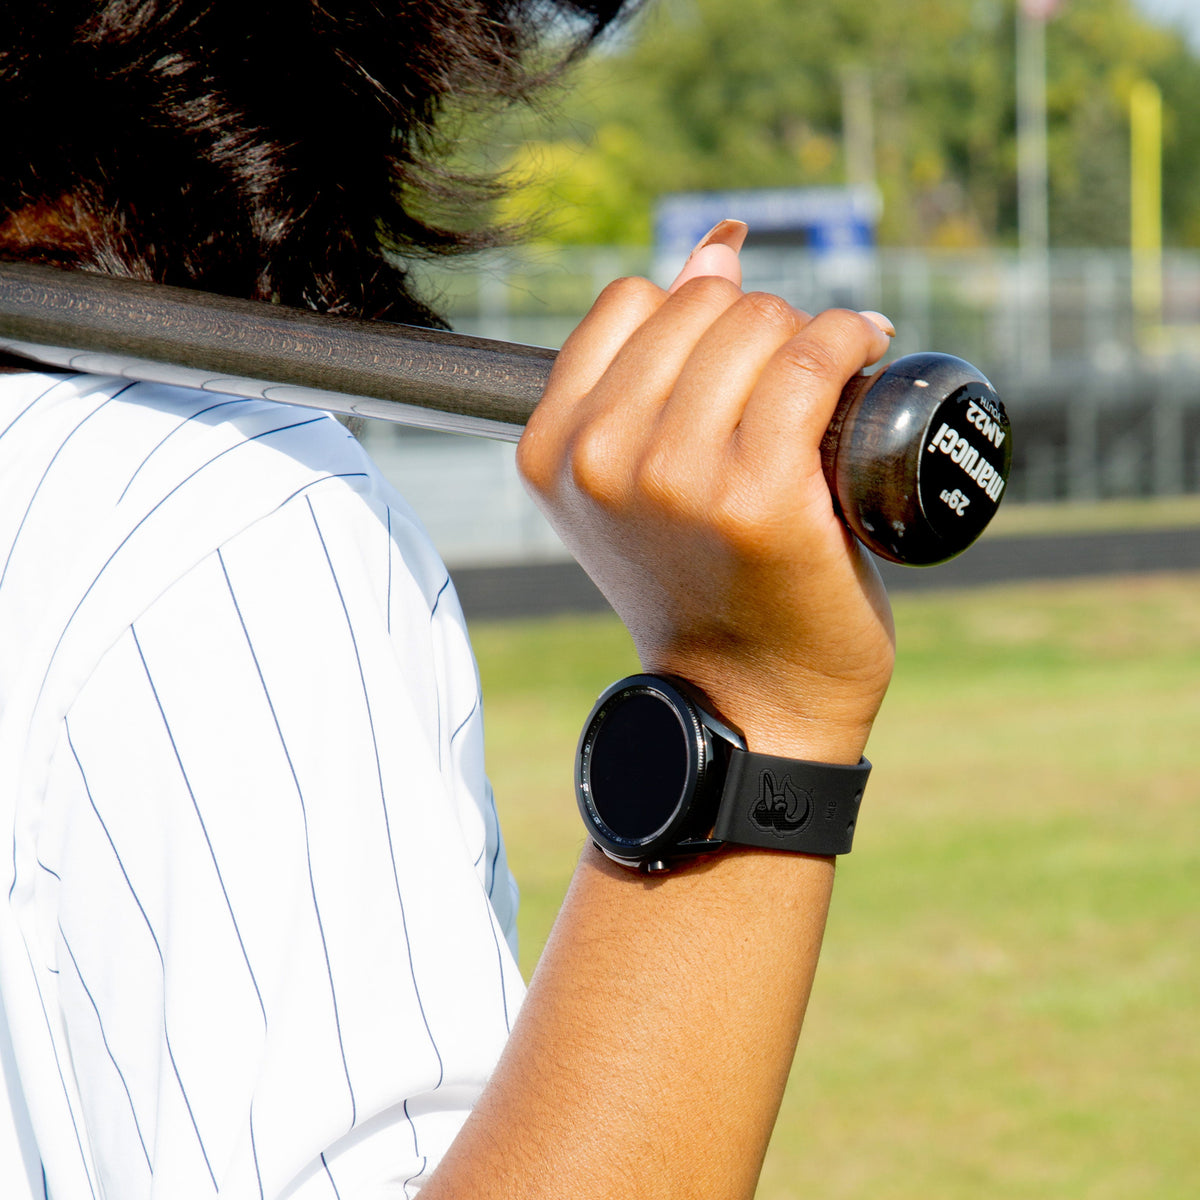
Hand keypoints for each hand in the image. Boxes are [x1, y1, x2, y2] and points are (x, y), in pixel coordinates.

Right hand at [517, 222, 895, 761]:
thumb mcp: (637, 482)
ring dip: (806, 333)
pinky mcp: (755, 495)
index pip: (630, 303)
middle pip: (699, 306)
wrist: (744, 695)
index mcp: (551, 450)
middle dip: (757, 328)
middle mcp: (600, 459)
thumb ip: (650, 372)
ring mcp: (675, 476)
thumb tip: (717, 246)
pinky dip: (849, 338)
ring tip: (826, 378)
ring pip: (756, 324)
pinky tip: (866, 349)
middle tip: (789, 387)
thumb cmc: (703, 585)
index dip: (696, 313)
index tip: (736, 356)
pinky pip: (810, 361)